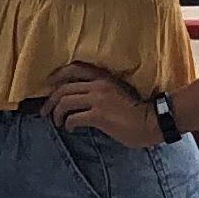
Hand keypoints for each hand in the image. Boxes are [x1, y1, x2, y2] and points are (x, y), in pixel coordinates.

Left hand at [41, 64, 157, 148]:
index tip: (48, 87)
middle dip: (50, 101)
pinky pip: (74, 118)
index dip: (57, 76)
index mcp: (103, 77)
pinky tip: (70, 129)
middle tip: (45, 112)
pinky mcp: (99, 115)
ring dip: (56, 114)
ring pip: (65, 102)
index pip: (73, 68)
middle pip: (63, 88)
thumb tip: (80, 100)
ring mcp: (98, 99)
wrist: (153, 121)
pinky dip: (68, 124)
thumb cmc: (137, 110)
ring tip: (58, 122)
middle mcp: (98, 84)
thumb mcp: (117, 91)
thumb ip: (100, 90)